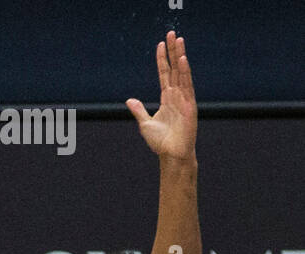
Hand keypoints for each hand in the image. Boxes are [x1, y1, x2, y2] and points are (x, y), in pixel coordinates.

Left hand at [126, 30, 196, 160]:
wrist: (171, 154)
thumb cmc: (160, 142)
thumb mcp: (145, 124)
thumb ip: (139, 110)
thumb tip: (129, 100)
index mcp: (167, 98)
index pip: (164, 73)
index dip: (162, 59)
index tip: (160, 45)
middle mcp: (176, 95)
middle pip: (174, 68)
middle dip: (173, 51)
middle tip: (171, 33)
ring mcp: (184, 98)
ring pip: (182, 72)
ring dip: (180, 55)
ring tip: (178, 40)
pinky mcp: (190, 105)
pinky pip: (187, 85)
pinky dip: (185, 72)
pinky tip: (183, 60)